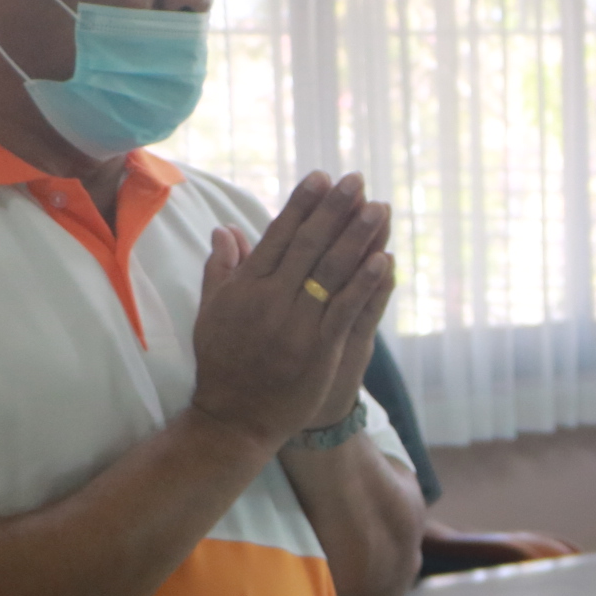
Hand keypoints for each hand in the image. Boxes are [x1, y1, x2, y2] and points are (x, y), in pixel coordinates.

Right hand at [189, 172, 397, 451]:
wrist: (234, 418)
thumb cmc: (222, 362)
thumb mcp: (212, 312)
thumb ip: (221, 269)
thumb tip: (225, 228)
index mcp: (244, 287)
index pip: (277, 235)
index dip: (301, 205)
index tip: (321, 177)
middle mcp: (269, 300)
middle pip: (308, 246)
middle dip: (334, 210)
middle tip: (356, 180)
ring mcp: (295, 325)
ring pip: (331, 273)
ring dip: (357, 238)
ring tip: (378, 209)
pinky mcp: (319, 350)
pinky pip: (346, 310)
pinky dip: (365, 284)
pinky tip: (383, 260)